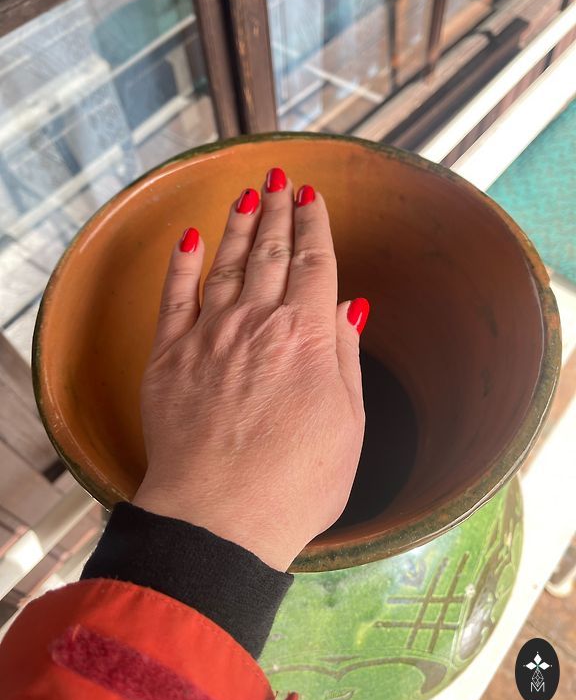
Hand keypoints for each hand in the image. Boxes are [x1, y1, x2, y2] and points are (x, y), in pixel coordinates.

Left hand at [133, 169, 369, 571]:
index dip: (315, 225)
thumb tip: (349, 306)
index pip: (315, 263)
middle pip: (272, 253)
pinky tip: (189, 238)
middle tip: (280, 180)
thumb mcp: (348, 422)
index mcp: (307, 337)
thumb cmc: (295, 482)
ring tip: (246, 195)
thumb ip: (343, 355)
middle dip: (278, 211)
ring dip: (239, 226)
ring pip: (227, 264)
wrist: (218, 519)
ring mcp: (209, 336)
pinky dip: (182, 264)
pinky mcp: (169, 358)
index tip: (312, 197)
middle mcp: (257, 323)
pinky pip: (175, 297)